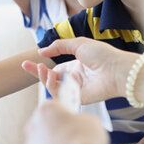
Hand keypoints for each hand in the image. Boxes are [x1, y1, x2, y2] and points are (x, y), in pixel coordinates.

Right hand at [23, 38, 138, 104]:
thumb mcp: (79, 44)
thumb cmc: (103, 55)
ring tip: (43, 69)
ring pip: (53, 87)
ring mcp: (75, 90)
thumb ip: (59, 46)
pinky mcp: (77, 99)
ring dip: (44, 78)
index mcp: (76, 67)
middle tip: (26, 65)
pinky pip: (59, 95)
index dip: (41, 67)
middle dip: (38, 73)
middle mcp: (74, 79)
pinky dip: (52, 86)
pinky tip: (52, 76)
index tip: (27, 62)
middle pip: (51, 79)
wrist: (117, 70)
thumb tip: (42, 51)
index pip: (54, 69)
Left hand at [24, 100, 108, 143]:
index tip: (70, 118)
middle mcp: (34, 124)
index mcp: (46, 109)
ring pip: (41, 141)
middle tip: (71, 136)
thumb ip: (80, 119)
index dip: (63, 113)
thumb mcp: (90, 121)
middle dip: (55, 129)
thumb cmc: (84, 140)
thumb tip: (80, 125)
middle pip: (43, 123)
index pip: (53, 106)